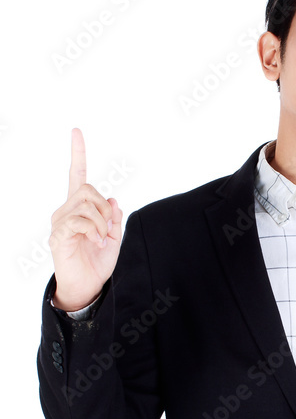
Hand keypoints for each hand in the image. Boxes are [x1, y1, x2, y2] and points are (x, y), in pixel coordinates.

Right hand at [49, 128, 122, 310]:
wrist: (86, 286)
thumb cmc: (97, 262)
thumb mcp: (114, 237)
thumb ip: (114, 218)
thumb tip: (112, 200)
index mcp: (79, 208)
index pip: (76, 175)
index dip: (78, 154)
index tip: (76, 132)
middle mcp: (65, 211)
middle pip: (87, 189)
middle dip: (104, 207)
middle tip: (110, 228)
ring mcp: (60, 222)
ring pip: (85, 204)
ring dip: (101, 221)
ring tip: (102, 239)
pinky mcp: (58, 235)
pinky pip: (78, 221)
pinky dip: (94, 230)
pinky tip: (97, 243)